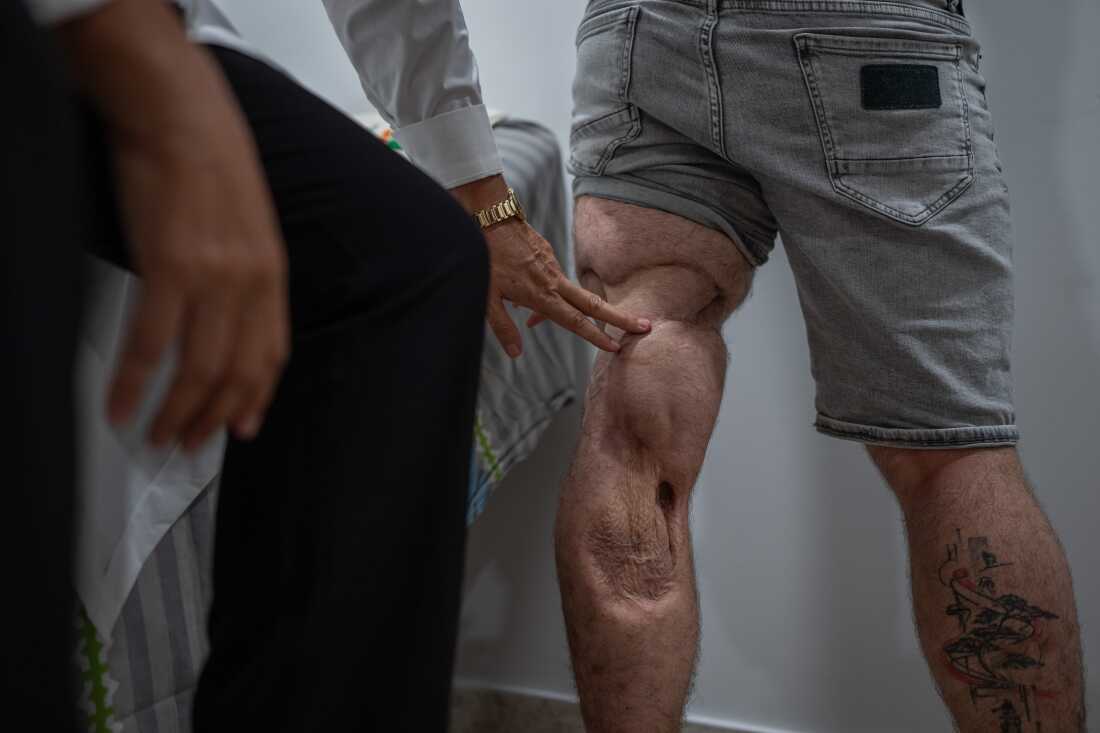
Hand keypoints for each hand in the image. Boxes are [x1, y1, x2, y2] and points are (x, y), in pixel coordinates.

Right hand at [60, 0, 288, 449]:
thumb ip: (246, 277)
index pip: (272, 355)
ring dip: (176, 413)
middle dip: (211, 419)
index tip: (242, 427)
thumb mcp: (250, 228)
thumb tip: (229, 319)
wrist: (182, 117)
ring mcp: (212, 278)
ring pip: (198, 369)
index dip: (256, 398)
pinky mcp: (170, 268)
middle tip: (188, 445)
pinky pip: (152, 344)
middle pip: (236, 373)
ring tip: (157, 439)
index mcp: (271, 275)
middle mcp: (250, 283)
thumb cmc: (210, 164)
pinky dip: (135, 384)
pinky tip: (123, 406)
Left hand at [451, 175, 649, 356]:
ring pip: (568, 292)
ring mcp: (552, 265)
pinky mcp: (547, 252)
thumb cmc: (486, 258)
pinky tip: (520, 293)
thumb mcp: (487, 299)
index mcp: (541, 295)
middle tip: (644, 326)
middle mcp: (553, 281)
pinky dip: (545, 290)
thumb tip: (517, 354)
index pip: (576, 322)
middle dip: (620, 317)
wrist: (489, 217)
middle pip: (593, 304)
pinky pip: (552, 278)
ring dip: (565, 307)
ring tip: (530, 317)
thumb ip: (503, 328)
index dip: (596, 336)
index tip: (617, 346)